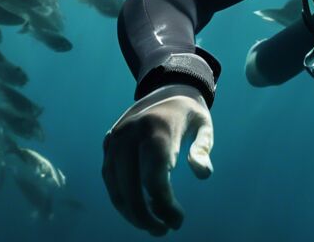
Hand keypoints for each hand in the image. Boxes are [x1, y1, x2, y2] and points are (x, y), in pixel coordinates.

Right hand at [102, 83, 213, 235]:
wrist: (165, 86)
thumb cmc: (189, 112)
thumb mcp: (204, 124)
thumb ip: (204, 148)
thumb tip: (202, 173)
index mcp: (156, 130)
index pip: (154, 179)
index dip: (165, 207)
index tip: (179, 221)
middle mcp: (130, 134)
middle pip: (131, 189)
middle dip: (147, 217)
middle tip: (164, 230)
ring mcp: (115, 139)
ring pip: (116, 187)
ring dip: (131, 213)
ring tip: (152, 226)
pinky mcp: (109, 144)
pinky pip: (109, 179)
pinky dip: (121, 199)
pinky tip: (137, 212)